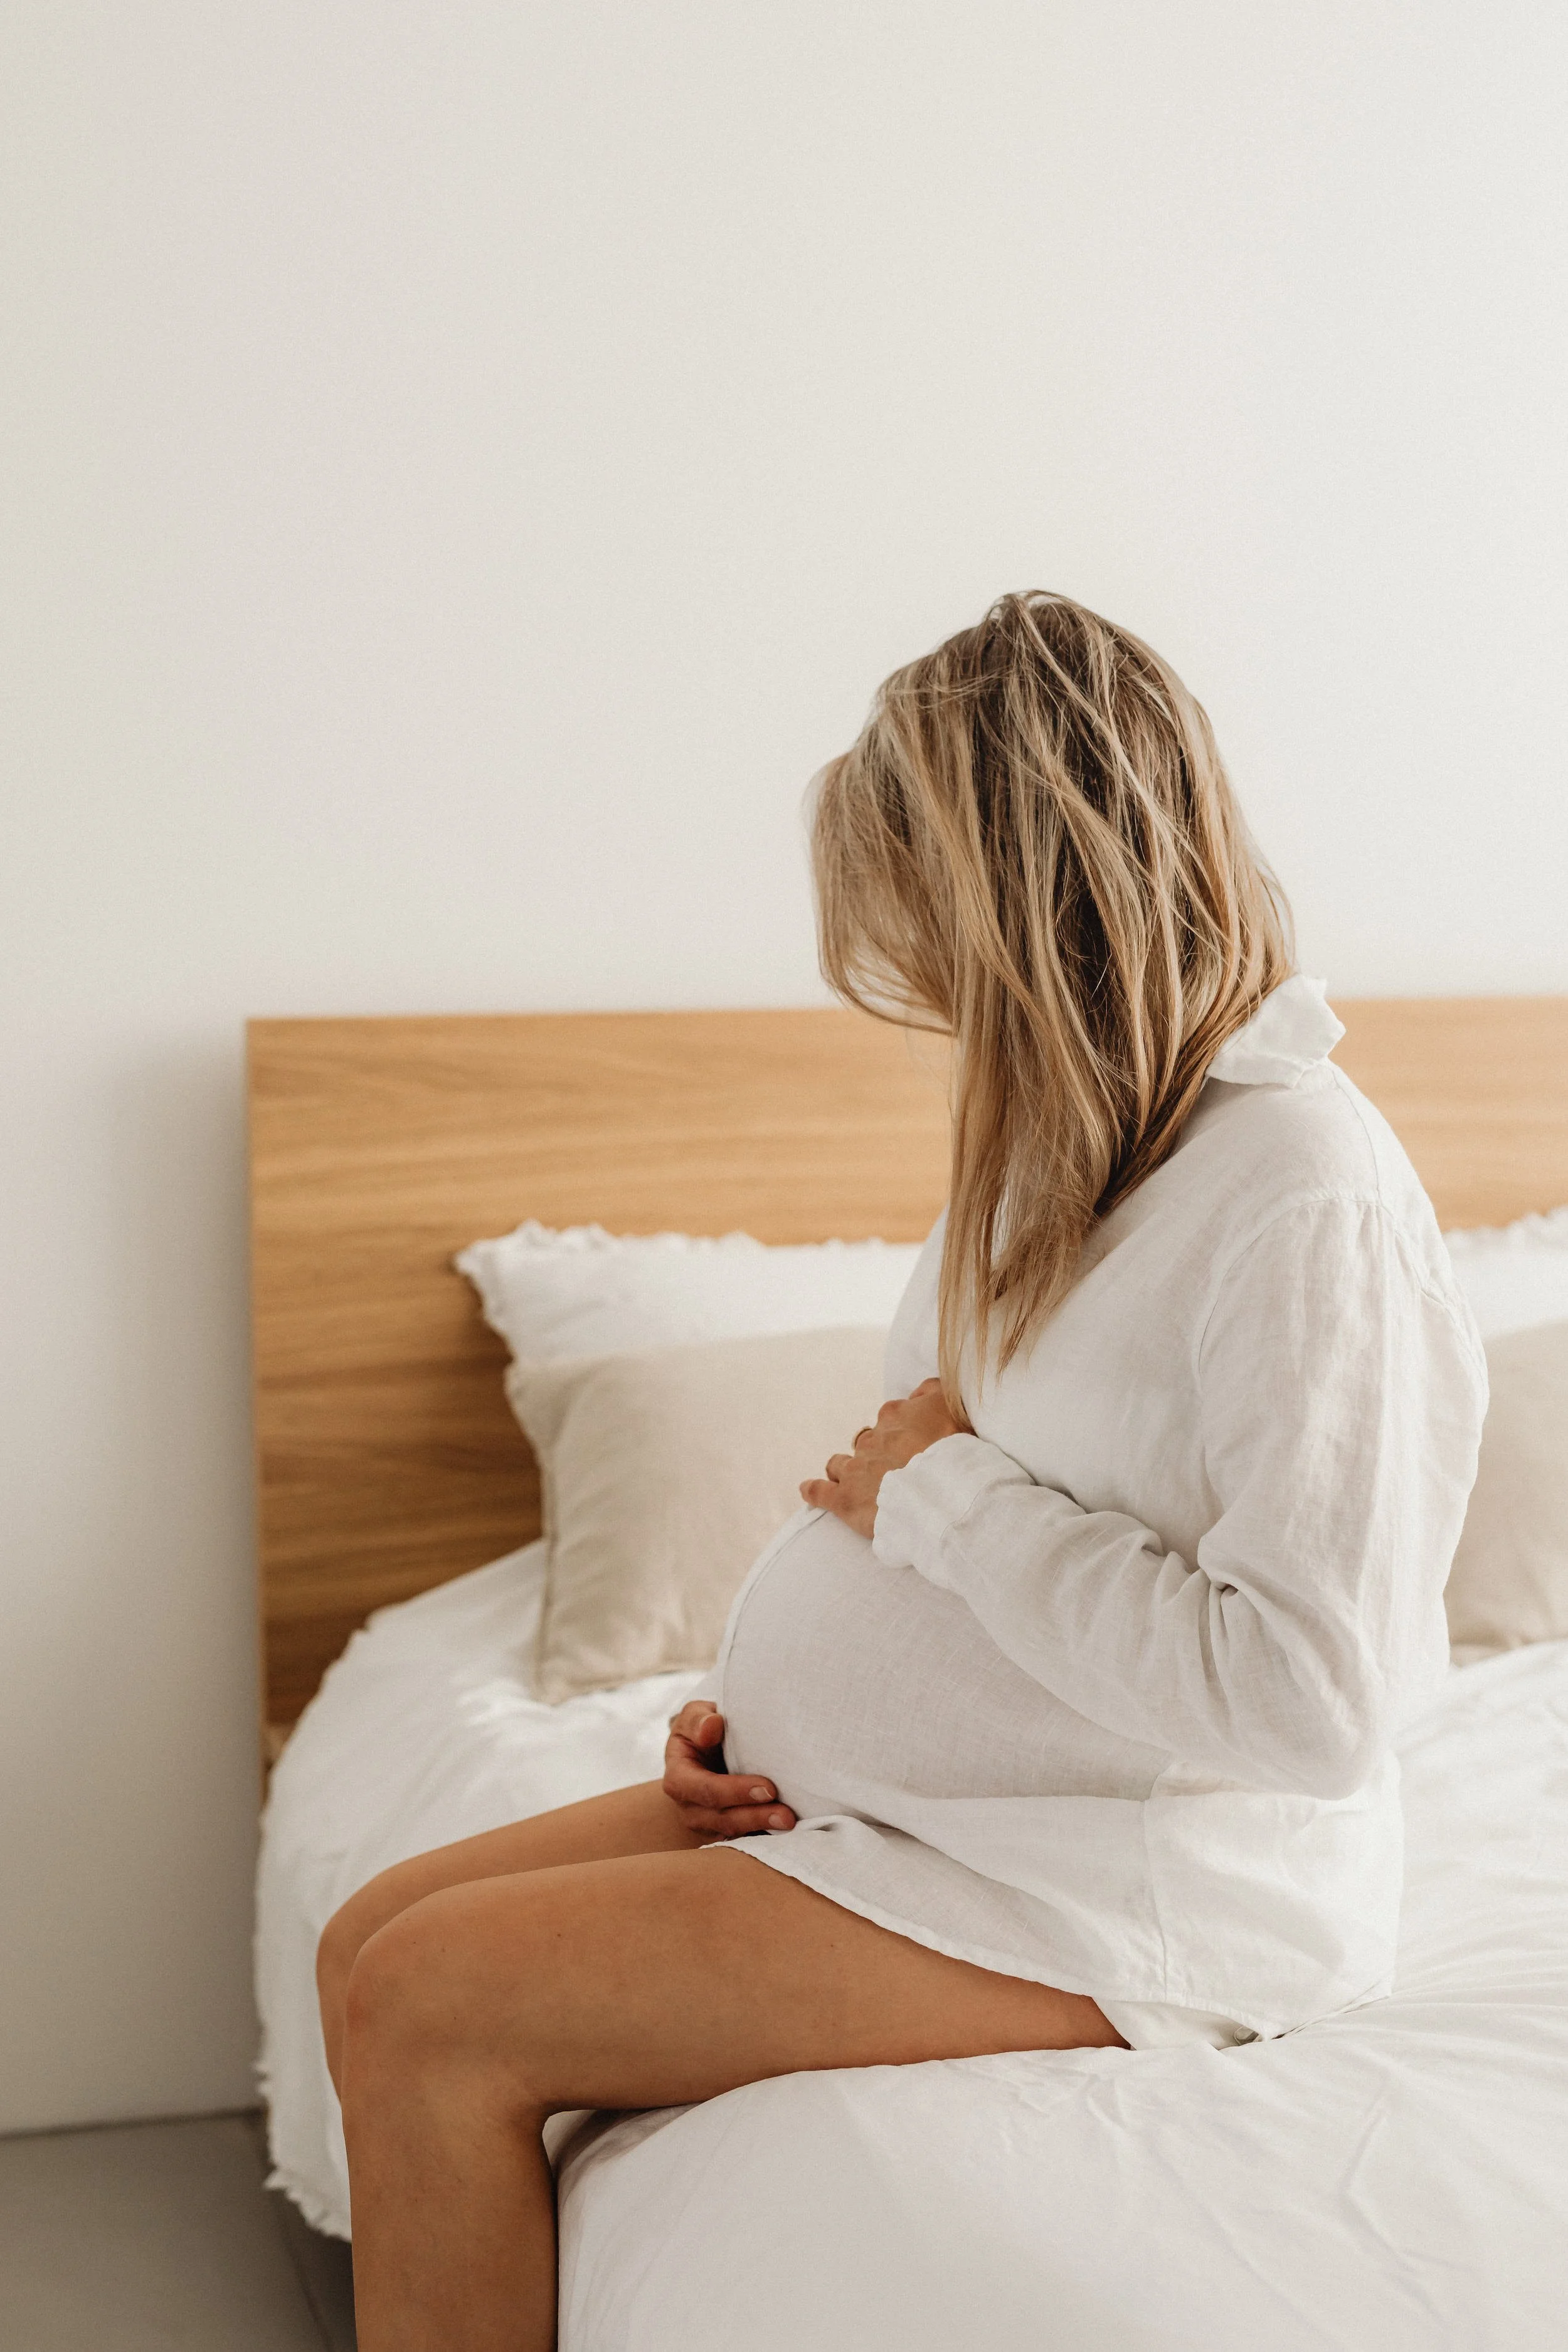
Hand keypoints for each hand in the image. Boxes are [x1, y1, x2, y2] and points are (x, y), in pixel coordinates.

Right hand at [662, 1700, 795, 1837]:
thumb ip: (699, 1719)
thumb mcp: (694, 1715)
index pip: (706, 1790)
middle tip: (787, 1815)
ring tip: (789, 1821)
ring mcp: (704, 1823)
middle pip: (722, 1818)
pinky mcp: (721, 1831)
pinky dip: (762, 1836)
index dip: (736, 1791)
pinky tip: (784, 1831)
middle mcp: (688, 1807)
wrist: (705, 1747)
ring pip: (733, 1832)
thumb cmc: (701, 1729)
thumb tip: (712, 1726)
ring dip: (762, 1828)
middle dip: (755, 1816)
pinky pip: (741, 1840)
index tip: (769, 1788)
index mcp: (678, 1778)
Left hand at [800, 1377, 964, 1539]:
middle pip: (869, 1440)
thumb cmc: (954, 1449)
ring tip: (853, 1480)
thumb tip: (923, 1388)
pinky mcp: (845, 1498)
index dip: (905, 1429)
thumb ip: (935, 1393)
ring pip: (840, 1462)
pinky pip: (820, 1491)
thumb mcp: (953, 1406)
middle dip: (878, 1452)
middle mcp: (873, 1438)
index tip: (916, 1441)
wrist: (940, 1490)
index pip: (895, 1415)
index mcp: (897, 1415)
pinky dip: (814, 1490)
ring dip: (845, 1468)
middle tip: (896, 1469)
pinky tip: (807, 1489)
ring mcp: (856, 1468)